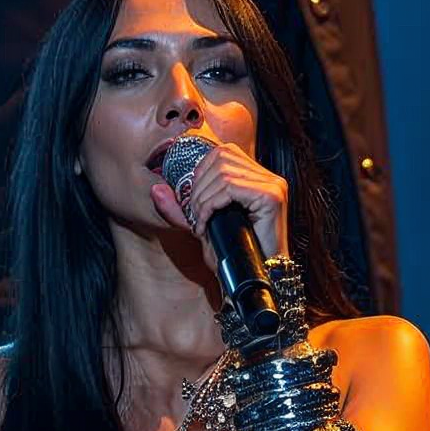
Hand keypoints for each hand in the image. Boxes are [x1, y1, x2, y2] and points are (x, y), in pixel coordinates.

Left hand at [150, 139, 288, 267]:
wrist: (255, 278)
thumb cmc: (233, 254)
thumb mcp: (203, 225)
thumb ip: (180, 208)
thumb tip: (156, 188)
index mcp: (258, 177)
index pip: (223, 152)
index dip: (200, 172)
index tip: (193, 201)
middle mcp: (269, 177)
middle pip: (221, 158)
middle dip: (198, 187)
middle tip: (194, 216)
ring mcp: (273, 185)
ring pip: (223, 174)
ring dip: (203, 199)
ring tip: (200, 222)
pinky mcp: (272, 197)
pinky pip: (231, 189)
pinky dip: (211, 205)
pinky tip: (206, 224)